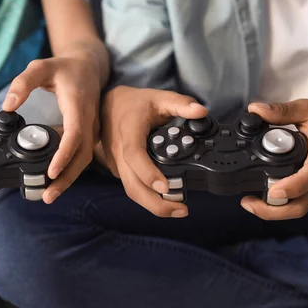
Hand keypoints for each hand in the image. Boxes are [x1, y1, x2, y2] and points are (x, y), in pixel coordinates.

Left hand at [2, 54, 100, 203]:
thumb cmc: (64, 68)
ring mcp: (92, 128)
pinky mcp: (89, 134)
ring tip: (50, 194)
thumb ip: (23, 83)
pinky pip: (82, 155)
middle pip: (83, 155)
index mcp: (79, 105)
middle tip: (48, 196)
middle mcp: (90, 120)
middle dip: (67, 178)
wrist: (89, 66)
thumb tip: (8, 106)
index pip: (75, 134)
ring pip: (84, 159)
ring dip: (69, 179)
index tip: (51, 172)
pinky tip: (55, 180)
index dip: (64, 155)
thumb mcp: (40, 66)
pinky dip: (70, 170)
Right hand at [101, 86, 207, 217]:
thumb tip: (201, 111)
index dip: (148, 173)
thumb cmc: (134, 104)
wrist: (106, 107)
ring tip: (178, 209)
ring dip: (153, 204)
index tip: (165, 186)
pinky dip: (148, 197)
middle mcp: (119, 151)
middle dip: (155, 203)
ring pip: (132, 191)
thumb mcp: (158, 97)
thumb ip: (181, 103)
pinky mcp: (119, 171)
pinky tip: (167, 199)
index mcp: (129, 131)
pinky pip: (132, 187)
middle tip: (181, 210)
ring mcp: (116, 163)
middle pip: (132, 185)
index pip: (134, 155)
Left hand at [241, 99, 307, 219]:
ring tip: (252, 200)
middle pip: (298, 207)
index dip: (287, 188)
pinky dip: (284, 201)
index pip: (306, 180)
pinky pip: (302, 199)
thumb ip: (282, 111)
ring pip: (299, 207)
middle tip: (247, 202)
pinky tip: (266, 191)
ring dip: (275, 209)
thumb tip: (255, 109)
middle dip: (271, 211)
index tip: (269, 191)